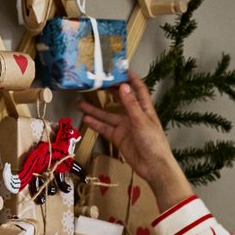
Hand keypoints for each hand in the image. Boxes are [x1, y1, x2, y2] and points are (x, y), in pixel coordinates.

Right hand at [78, 79, 193, 211]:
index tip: (118, 67)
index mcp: (144, 108)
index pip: (138, 88)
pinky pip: (105, 129)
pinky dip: (96, 124)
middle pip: (120, 99)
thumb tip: (123, 86)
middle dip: (108, 90)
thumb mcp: (141, 121)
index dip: (130, 77)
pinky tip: (85, 118)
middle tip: (94, 81)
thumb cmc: (153, 142)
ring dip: (95, 109)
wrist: (154, 167)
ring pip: (107, 115)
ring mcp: (125, 127)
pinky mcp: (119, 138)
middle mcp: (133, 115)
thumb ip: (131, 105)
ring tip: (80, 102)